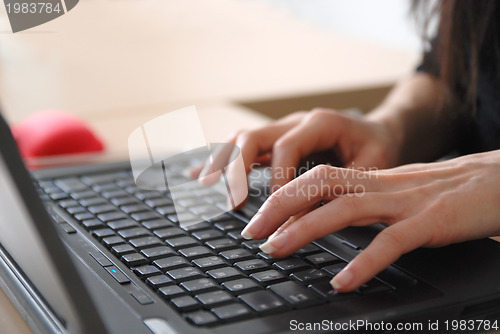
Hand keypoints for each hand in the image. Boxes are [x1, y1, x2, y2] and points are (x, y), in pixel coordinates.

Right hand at [192, 108, 399, 196]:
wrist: (379, 131)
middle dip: (238, 169)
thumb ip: (338, 189)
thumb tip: (302, 219)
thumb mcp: (371, 168)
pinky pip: (243, 146)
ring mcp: (282, 128)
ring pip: (242, 138)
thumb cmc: (376, 149)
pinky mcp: (275, 140)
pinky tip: (200, 172)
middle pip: (254, 137)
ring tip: (204, 183)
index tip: (275, 208)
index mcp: (320, 122)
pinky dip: (222, 159)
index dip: (277, 178)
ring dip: (223, 161)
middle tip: (234, 203)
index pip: (286, 147)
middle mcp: (296, 122)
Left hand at [241, 150, 499, 291]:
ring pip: (344, 209)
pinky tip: (343, 281)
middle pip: (319, 186)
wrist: (496, 179)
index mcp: (372, 179)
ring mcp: (404, 202)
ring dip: (304, 229)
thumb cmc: (447, 191)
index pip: (317, 178)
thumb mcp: (398, 192)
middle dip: (279, 207)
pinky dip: (363, 262)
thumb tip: (331, 216)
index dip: (283, 193)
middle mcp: (381, 185)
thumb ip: (366, 201)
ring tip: (276, 250)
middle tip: (251, 232)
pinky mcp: (430, 222)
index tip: (258, 216)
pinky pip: (390, 242)